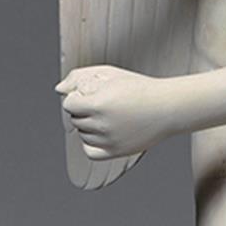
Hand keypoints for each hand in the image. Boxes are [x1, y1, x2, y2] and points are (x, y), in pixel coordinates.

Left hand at [56, 65, 177, 160]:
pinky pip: (89, 151)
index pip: (69, 104)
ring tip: (108, 115)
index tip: (90, 94)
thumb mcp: (109, 74)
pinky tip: (102, 132)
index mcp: (99, 103)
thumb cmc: (139, 88)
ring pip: (83, 134)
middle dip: (83, 110)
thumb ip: (79, 78)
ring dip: (89, 125)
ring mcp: (109, 140)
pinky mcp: (116, 151)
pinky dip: (91, 142)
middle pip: (75, 120)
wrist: (167, 107)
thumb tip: (58, 90)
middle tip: (103, 103)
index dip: (77, 97)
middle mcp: (103, 124)